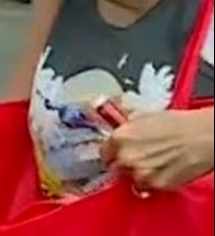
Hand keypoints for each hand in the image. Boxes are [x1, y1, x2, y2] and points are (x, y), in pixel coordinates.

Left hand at [100, 109, 214, 191]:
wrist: (201, 137)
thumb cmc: (178, 124)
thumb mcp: (143, 116)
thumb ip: (126, 126)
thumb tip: (117, 128)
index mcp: (119, 138)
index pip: (103, 152)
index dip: (112, 153)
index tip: (117, 154)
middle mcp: (125, 157)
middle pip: (115, 167)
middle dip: (123, 164)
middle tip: (139, 159)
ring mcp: (140, 174)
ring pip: (130, 179)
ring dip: (138, 174)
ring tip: (154, 164)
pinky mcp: (156, 185)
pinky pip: (146, 188)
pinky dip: (152, 183)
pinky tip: (163, 171)